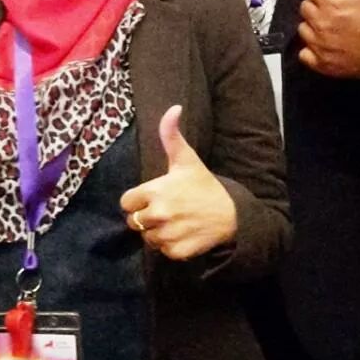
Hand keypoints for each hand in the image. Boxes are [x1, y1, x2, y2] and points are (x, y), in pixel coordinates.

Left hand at [119, 105, 237, 259]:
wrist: (232, 214)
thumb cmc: (204, 185)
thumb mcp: (186, 159)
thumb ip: (171, 135)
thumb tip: (174, 107)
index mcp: (156, 191)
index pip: (126, 202)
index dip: (137, 200)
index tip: (152, 197)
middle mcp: (160, 214)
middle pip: (134, 222)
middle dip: (145, 217)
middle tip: (165, 210)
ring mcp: (169, 234)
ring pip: (147, 238)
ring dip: (156, 233)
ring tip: (174, 222)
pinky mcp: (178, 251)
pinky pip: (162, 252)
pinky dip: (170, 246)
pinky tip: (182, 234)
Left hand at [298, 0, 359, 78]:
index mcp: (332, 1)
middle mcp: (322, 24)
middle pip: (306, 7)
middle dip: (320, 5)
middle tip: (341, 10)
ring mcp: (321, 46)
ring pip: (304, 29)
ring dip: (316, 26)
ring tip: (337, 26)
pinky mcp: (324, 64)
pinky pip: (305, 54)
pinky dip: (314, 50)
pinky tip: (330, 44)